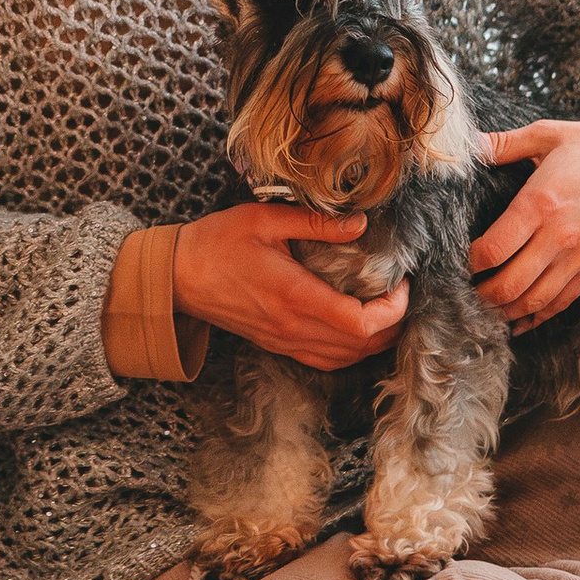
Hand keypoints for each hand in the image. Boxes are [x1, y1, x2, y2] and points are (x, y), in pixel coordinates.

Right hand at [172, 201, 407, 370]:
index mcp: (294, 296)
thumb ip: (316, 222)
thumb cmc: (218, 242)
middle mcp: (292, 327)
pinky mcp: (277, 344)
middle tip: (402, 294)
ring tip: (388, 311)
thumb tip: (360, 223)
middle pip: (361, 346)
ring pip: (345, 358)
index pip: (360, 323)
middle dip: (392, 326)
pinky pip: (324, 361)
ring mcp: (284, 341)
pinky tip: (358, 331)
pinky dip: (350, 351)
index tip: (402, 284)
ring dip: (374, 341)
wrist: (177, 277)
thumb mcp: (265, 219)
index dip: (393, 310)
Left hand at [469, 115, 579, 330]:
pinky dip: (537, 316)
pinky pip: (562, 302)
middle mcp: (561, 236)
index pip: (493, 250)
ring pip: (534, 301)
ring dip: (505, 311)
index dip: (469, 263)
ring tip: (485, 308)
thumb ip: (503, 143)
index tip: (459, 260)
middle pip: (509, 284)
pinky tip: (519, 320)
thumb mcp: (548, 134)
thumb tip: (466, 143)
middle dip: (481, 294)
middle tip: (464, 291)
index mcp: (542, 202)